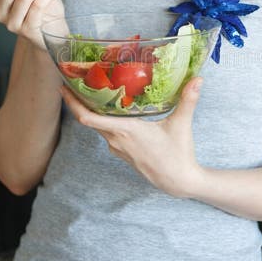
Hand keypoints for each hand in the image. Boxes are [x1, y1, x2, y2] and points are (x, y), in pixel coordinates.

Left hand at [60, 77, 203, 196]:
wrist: (179, 182)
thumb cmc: (178, 155)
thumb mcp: (181, 125)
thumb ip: (188, 100)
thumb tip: (198, 78)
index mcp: (126, 131)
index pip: (89, 118)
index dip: (73, 103)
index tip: (63, 87)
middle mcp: (117, 140)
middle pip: (88, 119)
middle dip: (78, 101)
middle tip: (73, 81)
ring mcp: (118, 149)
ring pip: (98, 127)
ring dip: (91, 111)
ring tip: (90, 92)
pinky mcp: (123, 153)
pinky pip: (106, 134)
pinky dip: (102, 121)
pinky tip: (109, 111)